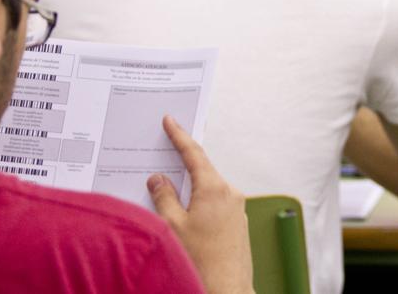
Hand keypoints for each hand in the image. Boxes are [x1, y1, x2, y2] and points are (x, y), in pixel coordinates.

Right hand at [148, 116, 253, 293]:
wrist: (226, 291)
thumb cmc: (201, 262)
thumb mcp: (172, 226)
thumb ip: (164, 197)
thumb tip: (158, 179)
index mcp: (215, 189)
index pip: (194, 154)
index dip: (179, 136)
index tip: (170, 121)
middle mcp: (230, 194)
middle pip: (202, 171)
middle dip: (181, 165)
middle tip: (163, 153)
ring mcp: (237, 209)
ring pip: (208, 190)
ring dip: (189, 189)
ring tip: (167, 191)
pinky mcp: (238, 224)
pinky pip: (215, 205)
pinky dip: (199, 204)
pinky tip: (184, 215)